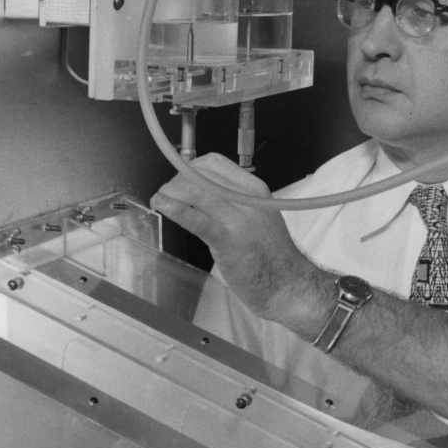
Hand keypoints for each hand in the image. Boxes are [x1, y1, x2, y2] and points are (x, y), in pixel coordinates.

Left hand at [150, 154, 324, 331]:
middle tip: (167, 194)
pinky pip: (195, 218)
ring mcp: (238, 218)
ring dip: (170, 191)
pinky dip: (174, 208)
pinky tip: (161, 205)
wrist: (288, 284)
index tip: (180, 179)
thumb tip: (201, 193)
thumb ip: (233, 203)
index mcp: (254, 190)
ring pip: (196, 191)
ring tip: (159, 199)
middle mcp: (248, 198)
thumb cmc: (270, 255)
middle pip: (201, 174)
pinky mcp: (228, 240)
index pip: (214, 162)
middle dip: (177, 180)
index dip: (190, 167)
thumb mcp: (256, 217)